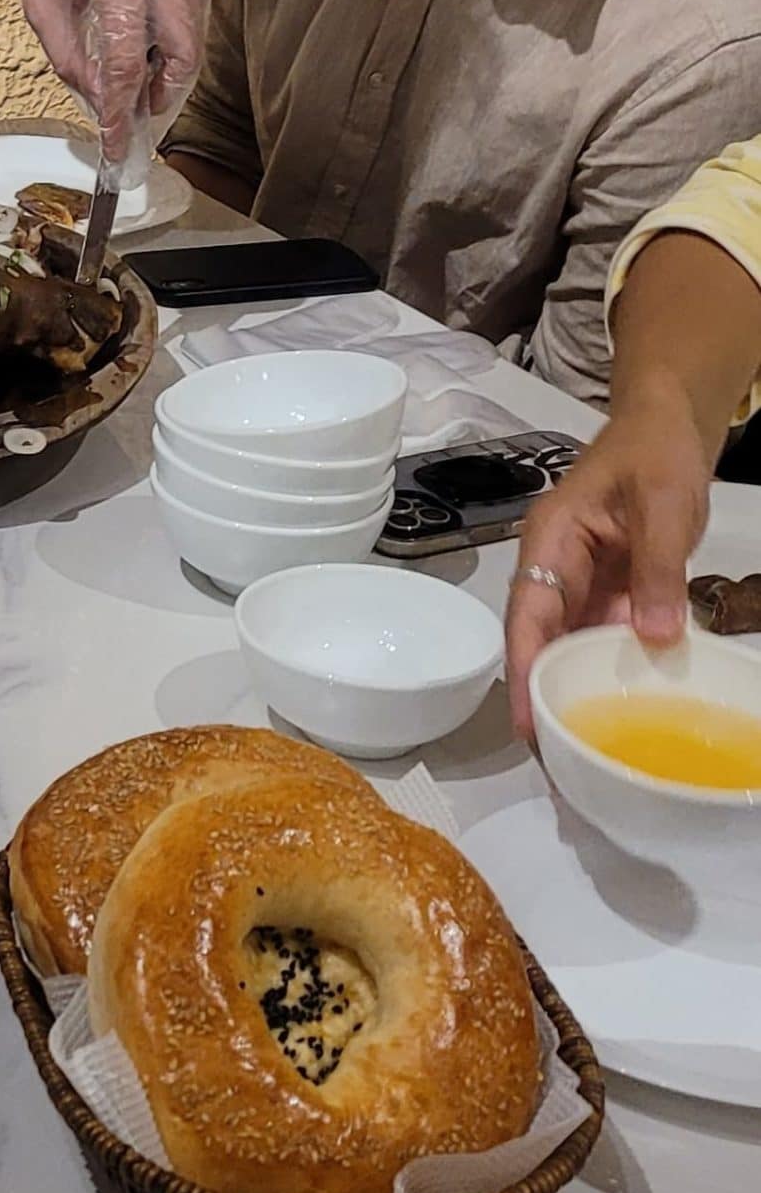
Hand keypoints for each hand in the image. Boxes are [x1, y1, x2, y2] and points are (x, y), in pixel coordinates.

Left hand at [0, 0, 208, 175]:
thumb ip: (68, 57)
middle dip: (160, 94)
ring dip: (172, 67)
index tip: (116, 144)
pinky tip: (152, 41)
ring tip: (142, 81)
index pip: (127, 66)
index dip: (121, 113)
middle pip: (181, 57)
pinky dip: (178, 33)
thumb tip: (97, 99)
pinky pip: (196, 6)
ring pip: (195, 35)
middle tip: (136, 112)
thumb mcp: (39, 0)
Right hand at [504, 390, 710, 738]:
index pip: (528, 614)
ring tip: (585, 754)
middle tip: (559, 766)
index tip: (528, 728)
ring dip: (575, 693)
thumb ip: (659, 568)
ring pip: (570, 646)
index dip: (523, 671)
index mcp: (551, 540)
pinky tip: (625, 710)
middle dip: (543, 699)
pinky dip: (612, 674)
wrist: (669, 427)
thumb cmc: (655, 452)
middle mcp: (558, 567)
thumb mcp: (662, 504)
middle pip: (540, 640)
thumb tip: (656, 638)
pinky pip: (604, 639)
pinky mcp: (610, 591)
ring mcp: (583, 582)